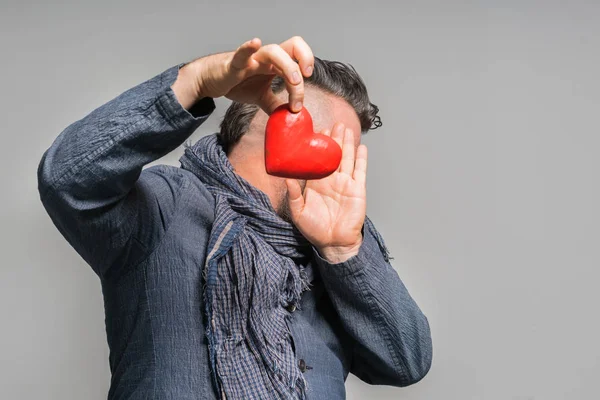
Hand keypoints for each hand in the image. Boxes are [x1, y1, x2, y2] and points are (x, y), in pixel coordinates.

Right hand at [171, 36, 313, 113]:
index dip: (306, 68)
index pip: (298, 59)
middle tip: (306, 77)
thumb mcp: (260, 97)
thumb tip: (289, 118)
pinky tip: (255, 43)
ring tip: (293, 82)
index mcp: (275, 64)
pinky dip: (249, 48)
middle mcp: (266, 58)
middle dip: (304, 59)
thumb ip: (275, 105)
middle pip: (292, 46)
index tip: (304, 93)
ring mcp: (252, 59)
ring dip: (288, 66)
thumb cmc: (236, 82)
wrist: (210, 80)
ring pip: (273, 51)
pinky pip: (242, 53)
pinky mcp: (234, 64)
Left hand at [285, 122, 367, 263]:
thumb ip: (294, 195)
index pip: (318, 160)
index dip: (319, 146)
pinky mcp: (357, 190)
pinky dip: (361, 159)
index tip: (317, 131)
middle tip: (334, 123)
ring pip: (348, 159)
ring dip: (347, 144)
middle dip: (334, 139)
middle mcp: (332, 180)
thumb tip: (286, 178)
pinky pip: (360, 171)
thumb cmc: (315, 230)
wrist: (333, 243)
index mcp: (317, 183)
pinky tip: (361, 147)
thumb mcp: (299, 212)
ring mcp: (346, 184)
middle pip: (334, 155)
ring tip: (347, 129)